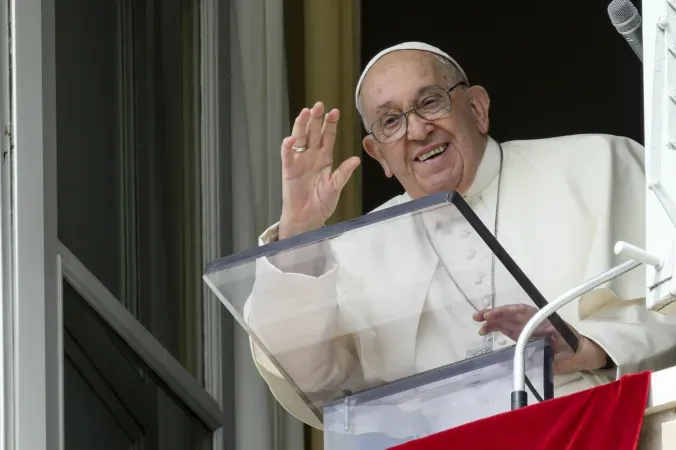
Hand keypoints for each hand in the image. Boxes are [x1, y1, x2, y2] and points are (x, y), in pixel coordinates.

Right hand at [278, 102, 360, 238]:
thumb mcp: (336, 187)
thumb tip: (356, 160)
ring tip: (305, 112)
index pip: (328, 136)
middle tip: (320, 105)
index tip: (335, 112)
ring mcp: (299, 161)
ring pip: (300, 138)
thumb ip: (343, 173)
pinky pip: (287, 155)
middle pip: (313, 132)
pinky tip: (290, 138)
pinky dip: (288, 146)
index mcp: (324, 158)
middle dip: (316, 119)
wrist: (308, 217)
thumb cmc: (321, 203)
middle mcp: (311, 156)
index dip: (331, 124)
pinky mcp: (289, 169)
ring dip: (302, 125)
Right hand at [472, 304, 608, 373]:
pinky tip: (484, 331)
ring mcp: (526, 329)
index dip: (506, 312)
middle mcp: (531, 321)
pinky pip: (507, 331)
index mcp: (540, 318)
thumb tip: (540, 341)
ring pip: (506, 322)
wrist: (579, 354)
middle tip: (479, 317)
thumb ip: (553, 339)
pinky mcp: (522, 338)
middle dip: (494, 314)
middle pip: (510, 315)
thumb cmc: (573, 344)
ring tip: (478, 325)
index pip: (521, 312)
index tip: (492, 314)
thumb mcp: (565, 339)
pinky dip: (496, 330)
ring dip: (492, 322)